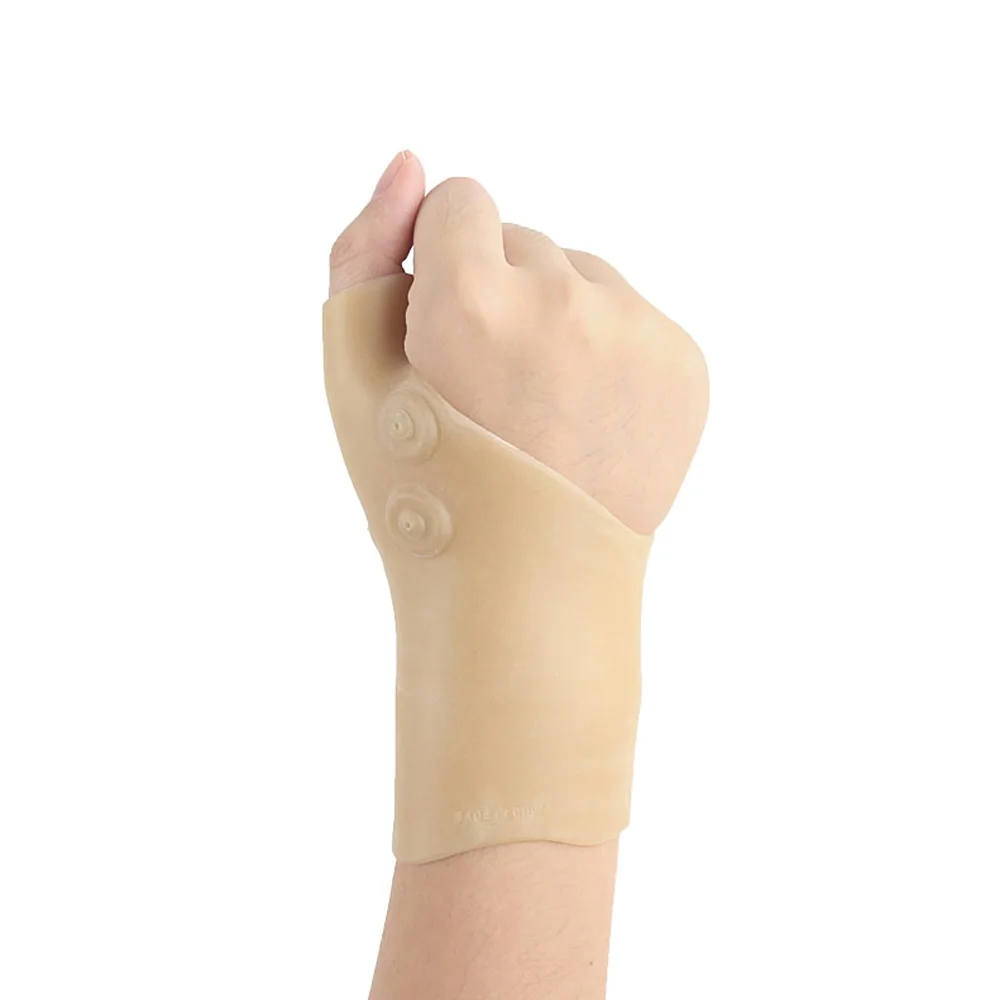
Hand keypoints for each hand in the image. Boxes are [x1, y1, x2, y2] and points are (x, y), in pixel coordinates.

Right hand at [328, 152, 707, 533]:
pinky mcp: (684, 364)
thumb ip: (363, 249)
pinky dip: (603, 353)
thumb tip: (410, 161)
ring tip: (537, 413)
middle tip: (489, 395)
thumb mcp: (354, 372)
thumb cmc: (423, 484)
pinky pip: (630, 315)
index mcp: (476, 304)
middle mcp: (567, 305)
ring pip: (580, 275)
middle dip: (497, 297)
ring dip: (554, 322)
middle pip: (523, 239)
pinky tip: (581, 420)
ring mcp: (637, 335)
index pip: (460, 200)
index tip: (444, 335)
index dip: (440, 266)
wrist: (526, 588)